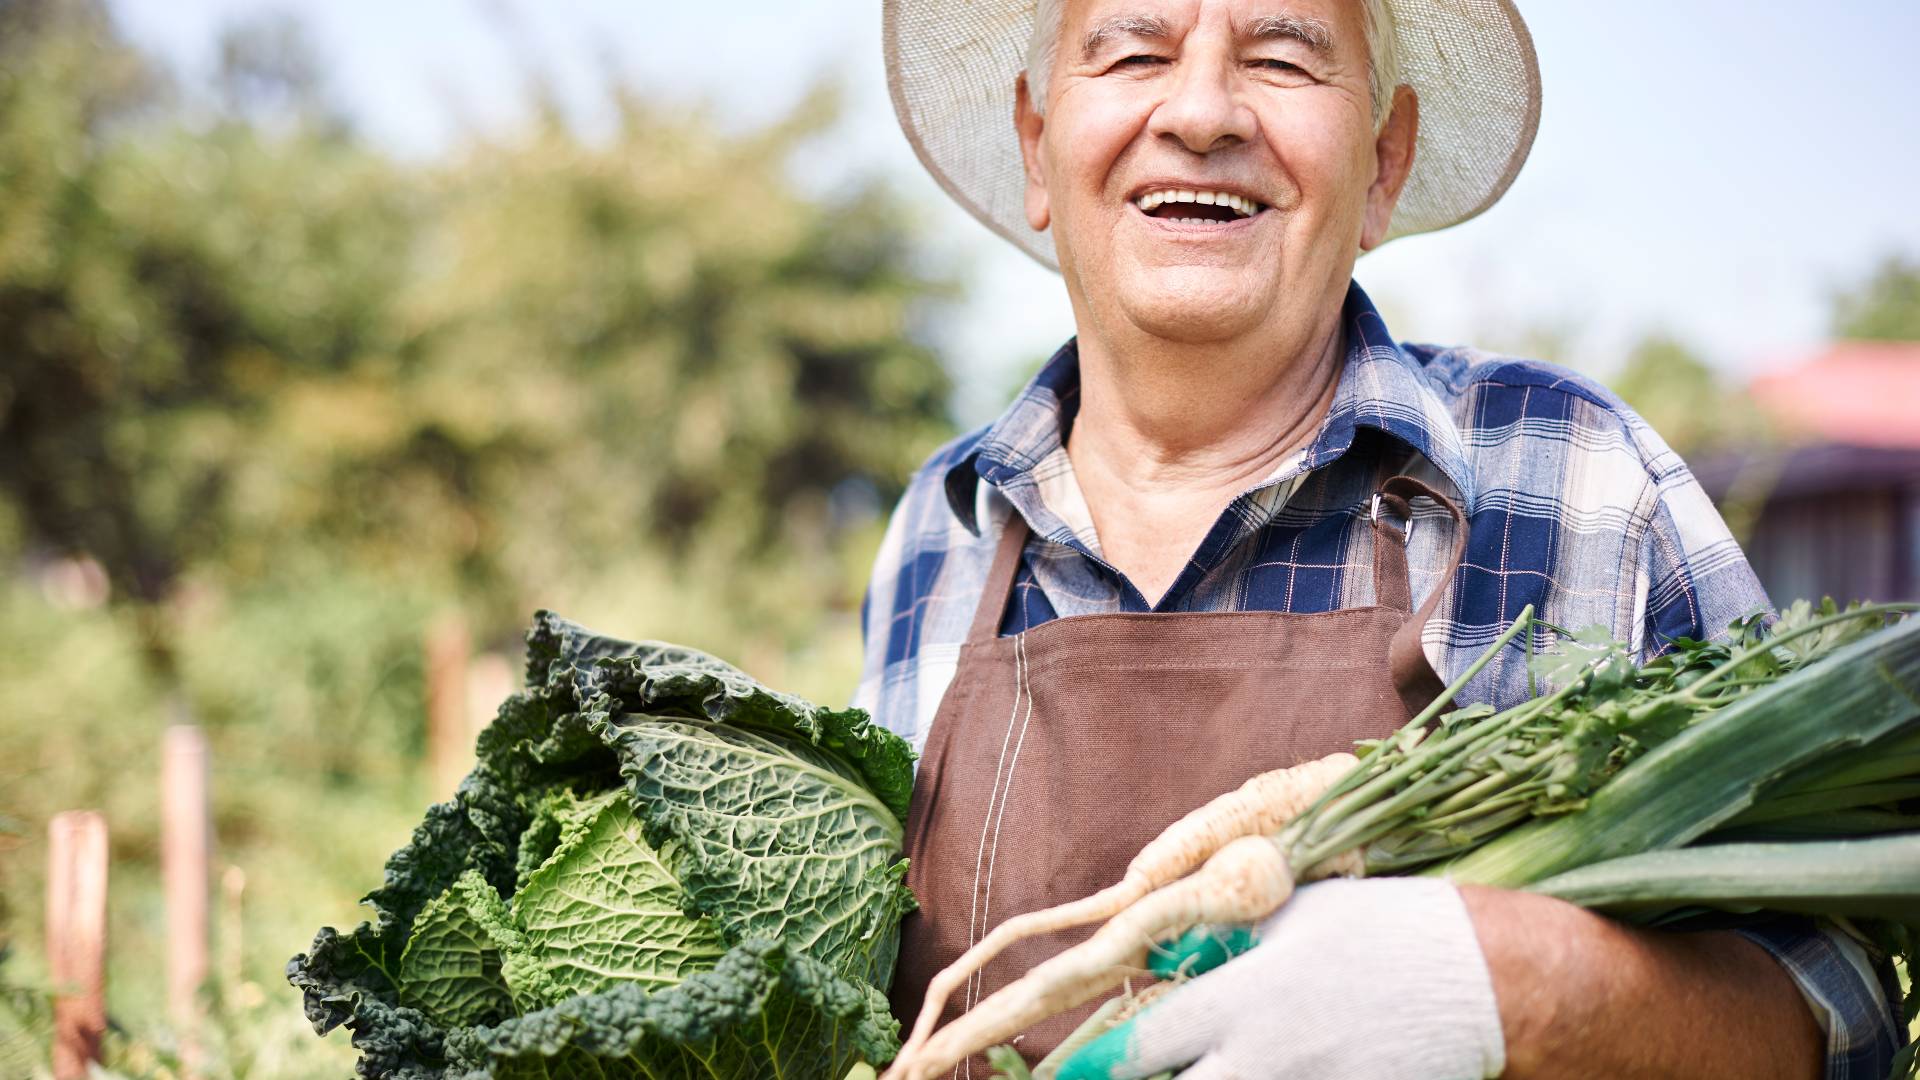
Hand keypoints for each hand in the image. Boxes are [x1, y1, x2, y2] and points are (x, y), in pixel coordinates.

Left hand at [1055, 878, 1504, 1079]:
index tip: (1063, 1073)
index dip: (1095, 1064)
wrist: (1486, 979)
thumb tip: (1160, 957)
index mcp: (1247, 997)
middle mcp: (1269, 1056)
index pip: (1145, 1044)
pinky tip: (1244, 1076)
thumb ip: (1224, 939)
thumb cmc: (1383, 927)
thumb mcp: (1294, 913)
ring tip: (1190, 1072)